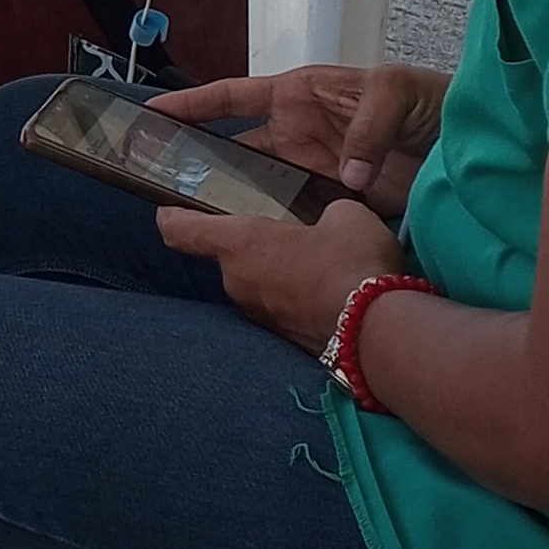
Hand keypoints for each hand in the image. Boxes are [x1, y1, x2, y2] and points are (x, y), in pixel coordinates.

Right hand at [150, 62, 445, 207]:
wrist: (469, 144)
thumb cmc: (428, 99)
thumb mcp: (395, 94)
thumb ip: (366, 130)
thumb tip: (347, 180)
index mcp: (298, 95)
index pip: (232, 97)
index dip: (191, 105)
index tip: (152, 114)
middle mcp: (296, 134)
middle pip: (234, 151)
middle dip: (197, 163)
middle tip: (158, 182)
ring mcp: (312, 171)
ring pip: (259, 188)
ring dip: (235, 203)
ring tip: (196, 222)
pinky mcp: (334, 203)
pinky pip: (295, 216)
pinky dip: (277, 230)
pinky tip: (256, 248)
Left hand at [157, 194, 402, 354]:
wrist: (380, 331)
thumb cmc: (352, 261)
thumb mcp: (344, 215)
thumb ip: (324, 211)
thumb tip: (328, 221)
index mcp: (239, 244)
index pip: (179, 230)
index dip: (170, 216)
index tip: (168, 209)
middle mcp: (236, 281)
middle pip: (224, 256)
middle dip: (248, 244)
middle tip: (278, 229)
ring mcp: (258, 315)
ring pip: (253, 283)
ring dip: (272, 272)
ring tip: (310, 259)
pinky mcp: (282, 339)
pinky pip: (277, 307)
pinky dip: (291, 297)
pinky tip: (324, 289)